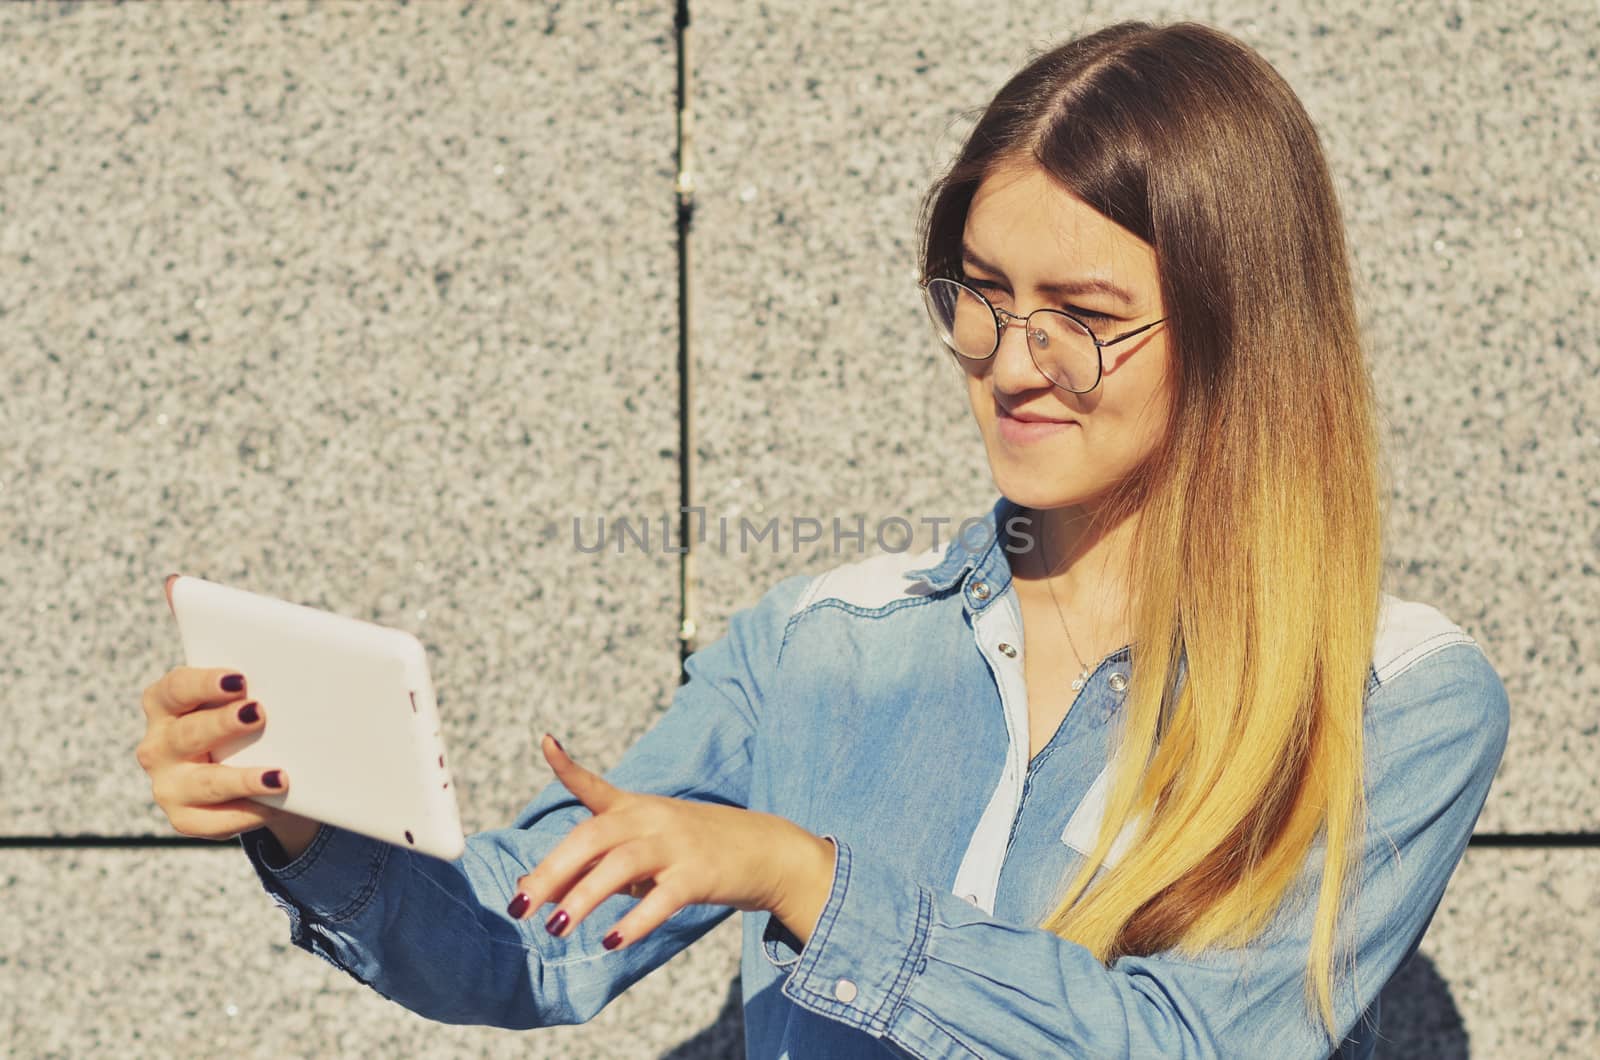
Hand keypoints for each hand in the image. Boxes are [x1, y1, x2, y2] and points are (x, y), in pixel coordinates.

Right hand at [136, 574, 320, 854]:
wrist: (260, 766)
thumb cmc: (249, 714)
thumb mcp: (244, 686)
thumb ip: (235, 649)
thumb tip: (190, 590)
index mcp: (165, 702)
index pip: (176, 688)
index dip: (205, 682)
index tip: (239, 678)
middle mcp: (158, 744)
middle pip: (188, 733)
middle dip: (224, 723)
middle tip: (260, 714)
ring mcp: (168, 785)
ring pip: (203, 782)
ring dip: (240, 778)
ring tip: (278, 776)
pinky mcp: (185, 818)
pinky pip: (213, 821)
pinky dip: (246, 813)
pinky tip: (274, 804)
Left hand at [506, 733, 834, 952]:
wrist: (766, 850)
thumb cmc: (695, 851)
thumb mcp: (647, 849)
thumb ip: (598, 865)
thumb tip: (541, 889)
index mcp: (636, 808)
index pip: (596, 786)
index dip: (568, 766)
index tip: (545, 742)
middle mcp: (652, 819)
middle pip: (593, 836)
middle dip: (552, 871)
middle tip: (521, 905)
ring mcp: (676, 845)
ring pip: (620, 865)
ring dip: (582, 898)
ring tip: (555, 929)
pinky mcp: (699, 874)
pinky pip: (661, 898)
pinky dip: (634, 921)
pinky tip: (610, 942)